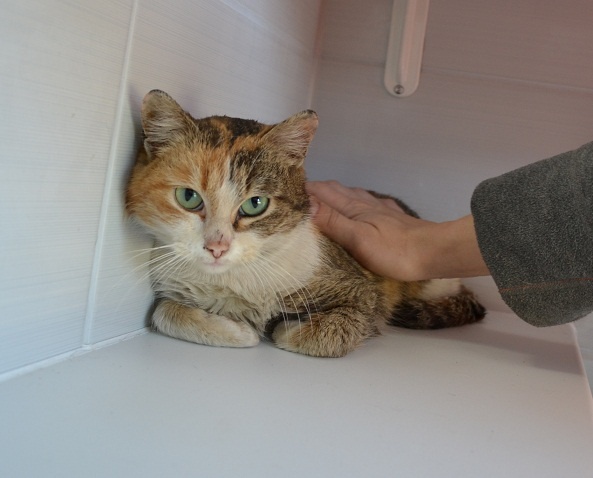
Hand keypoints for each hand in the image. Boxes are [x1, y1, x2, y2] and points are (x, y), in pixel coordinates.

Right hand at [307, 181, 488, 280]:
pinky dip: (356, 203)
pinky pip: (369, 204)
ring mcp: (380, 209)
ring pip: (352, 195)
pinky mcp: (393, 218)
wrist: (434, 253)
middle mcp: (365, 202)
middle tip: (297, 198)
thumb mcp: (358, 239)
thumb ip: (332, 221)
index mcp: (353, 207)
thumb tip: (305, 203)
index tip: (283, 194)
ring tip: (322, 202)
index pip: (321, 191)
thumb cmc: (394, 250)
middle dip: (315, 190)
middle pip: (335, 189)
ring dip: (335, 195)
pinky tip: (361, 208)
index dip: (303, 190)